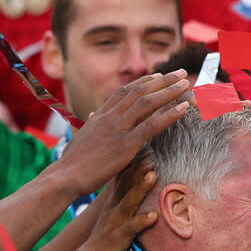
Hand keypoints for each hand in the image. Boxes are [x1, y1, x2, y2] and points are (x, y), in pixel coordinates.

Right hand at [59, 71, 188, 194]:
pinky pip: (152, 125)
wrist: (65, 177)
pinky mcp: (126, 145)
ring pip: (147, 103)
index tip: (158, 76)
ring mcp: (118, 129)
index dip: (143, 82)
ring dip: (169, 91)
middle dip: (162, 80)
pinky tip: (184, 108)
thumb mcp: (81, 139)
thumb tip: (92, 116)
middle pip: (139, 92)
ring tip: (186, 84)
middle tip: (179, 73)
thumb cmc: (72, 164)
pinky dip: (170, 114)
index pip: (124, 92)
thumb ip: (91, 126)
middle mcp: (109, 117)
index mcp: (100, 116)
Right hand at [75, 161, 158, 250]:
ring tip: (153, 176)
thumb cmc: (103, 242)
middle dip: (138, 171)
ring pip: (128, 203)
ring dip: (140, 189)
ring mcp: (114, 224)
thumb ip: (122, 204)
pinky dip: (141, 221)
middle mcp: (113, 210)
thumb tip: (134, 191)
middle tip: (151, 156)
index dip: (132, 166)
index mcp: (112, 205)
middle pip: (125, 186)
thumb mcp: (111, 218)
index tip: (144, 151)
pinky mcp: (117, 239)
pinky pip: (131, 229)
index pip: (121, 181)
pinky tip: (153, 216)